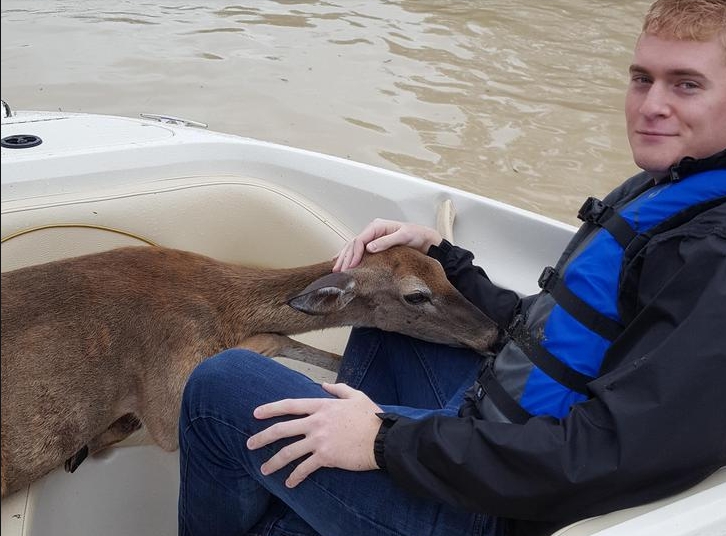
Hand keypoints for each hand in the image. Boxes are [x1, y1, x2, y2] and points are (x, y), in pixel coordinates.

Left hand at [246, 383, 381, 487]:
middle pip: (282, 429)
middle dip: (262, 437)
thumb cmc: (371, 417)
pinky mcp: (326, 457)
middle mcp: (316, 422)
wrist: (383, 438)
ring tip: (264, 469)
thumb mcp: (356, 396)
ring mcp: (319, 440)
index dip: (271, 408)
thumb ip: (339, 389)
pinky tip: (289, 483)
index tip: (256, 413)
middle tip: (250, 444)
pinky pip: (304, 468)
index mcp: (322, 406)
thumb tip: (324, 386)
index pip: (290, 405)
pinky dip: (295, 477)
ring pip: (288, 452)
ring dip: (273, 462)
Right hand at [333, 219, 441, 271]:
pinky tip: (339, 260)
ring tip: (336, 269)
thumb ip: (386, 241)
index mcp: (377, 226)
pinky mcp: (374, 243)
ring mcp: (372, 236)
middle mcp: (372, 230)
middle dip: (345, 257)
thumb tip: (369, 247)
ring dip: (343, 257)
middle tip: (339, 271)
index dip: (353, 254)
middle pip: (353, 244)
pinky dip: (347, 254)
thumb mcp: (403, 236)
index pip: (359, 240)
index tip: (351, 266)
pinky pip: (357, 249)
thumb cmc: (416, 235)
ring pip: (352, 246)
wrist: (424, 238)